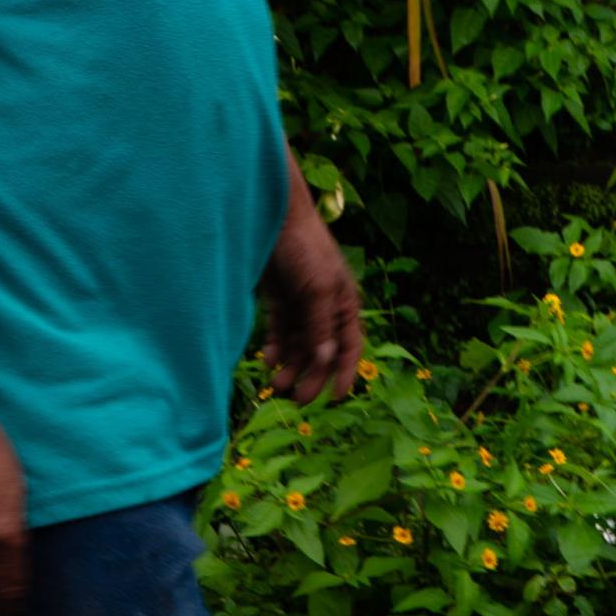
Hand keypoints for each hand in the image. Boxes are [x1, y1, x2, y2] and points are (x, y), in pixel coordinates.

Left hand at [260, 205, 363, 404]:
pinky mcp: (277, 299)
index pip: (349, 346)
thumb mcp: (317, 287)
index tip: (334, 399)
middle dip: (310, 376)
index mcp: (343, 303)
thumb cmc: (304, 246)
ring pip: (298, 345)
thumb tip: (326, 361)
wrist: (271, 215)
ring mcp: (300, 303)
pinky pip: (279, 332)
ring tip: (274, 385)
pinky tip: (266, 359)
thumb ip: (321, 325)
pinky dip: (274, 347)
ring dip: (289, 366)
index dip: (344, 372)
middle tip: (296, 400)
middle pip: (321, 351)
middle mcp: (323, 307)